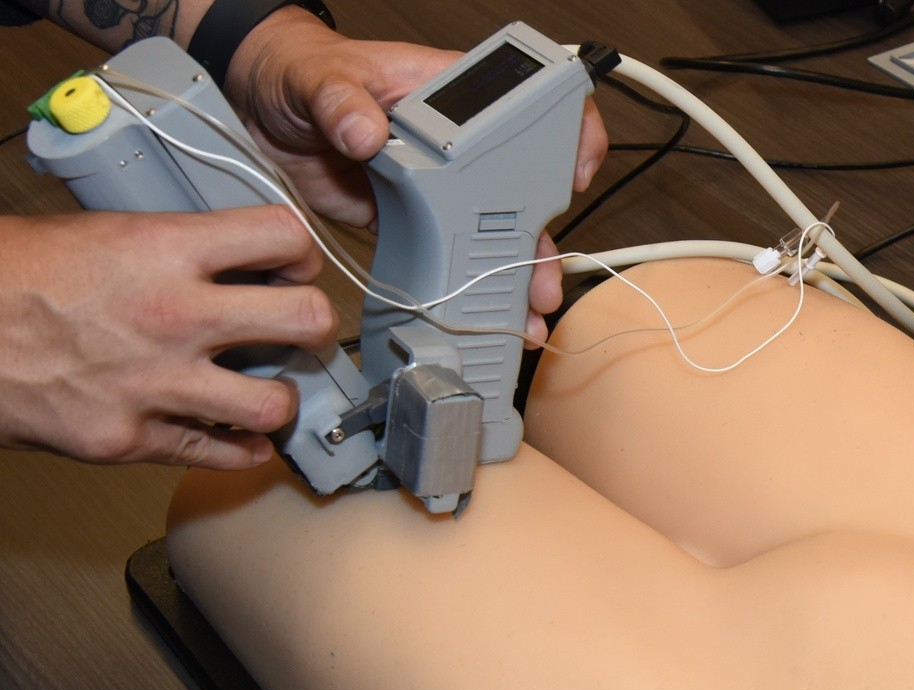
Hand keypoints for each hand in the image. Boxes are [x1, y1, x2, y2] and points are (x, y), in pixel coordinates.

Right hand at [0, 207, 332, 467]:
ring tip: (265, 390)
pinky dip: (238, 450)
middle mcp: (173, 316)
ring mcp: (155, 383)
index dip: (301, 253)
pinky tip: (239, 438)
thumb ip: (173, 250)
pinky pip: (218, 455)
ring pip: (274, 405)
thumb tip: (232, 263)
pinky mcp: (128, 438)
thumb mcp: (100, 233)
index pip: (283, 236)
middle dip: (313, 327)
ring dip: (278, 400)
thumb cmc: (10, 275)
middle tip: (299, 332)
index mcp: (165, 250)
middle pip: (306, 320)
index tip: (294, 267)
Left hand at [224, 10, 610, 339]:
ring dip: (511, 275)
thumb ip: (341, 100)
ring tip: (522, 314)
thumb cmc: (302, 70)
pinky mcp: (412, 216)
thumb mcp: (320, 77)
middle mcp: (458, 142)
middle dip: (541, 239)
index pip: (533, 109)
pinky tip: (482, 315)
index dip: (568, 139)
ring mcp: (438, 183)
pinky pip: (448, 252)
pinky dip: (466, 286)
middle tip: (543, 276)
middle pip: (523, 190)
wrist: (263, 105)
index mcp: (452, 95)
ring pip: (493, 231)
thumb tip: (364, 131)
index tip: (572, 175)